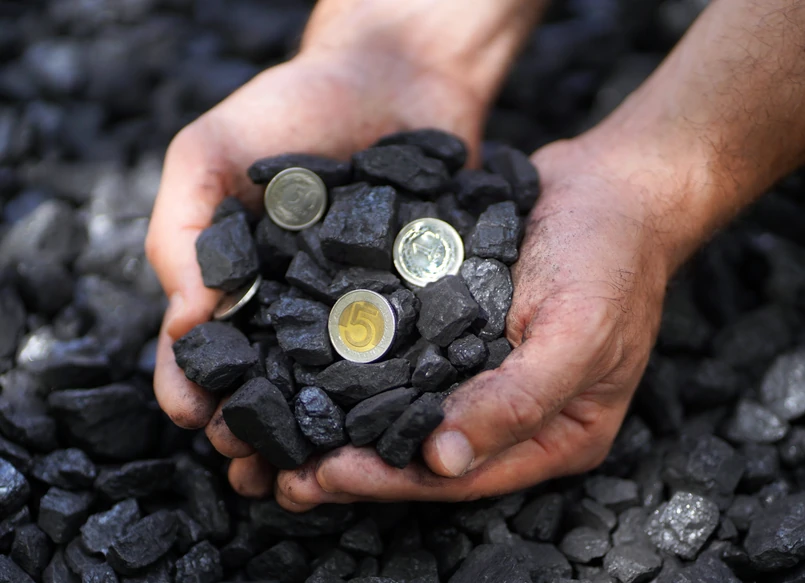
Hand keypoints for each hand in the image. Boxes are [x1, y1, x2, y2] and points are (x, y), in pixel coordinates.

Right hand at [145, 48, 485, 496]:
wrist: (394, 75)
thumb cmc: (292, 106)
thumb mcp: (209, 151)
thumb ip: (182, 229)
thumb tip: (182, 325)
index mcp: (237, 281)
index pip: (202, 351)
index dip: (193, 389)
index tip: (200, 417)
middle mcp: (293, 308)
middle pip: (266, 386)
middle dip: (254, 431)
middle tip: (256, 465)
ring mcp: (357, 311)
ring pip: (332, 392)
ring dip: (318, 436)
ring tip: (315, 470)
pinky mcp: (416, 305)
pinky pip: (403, 358)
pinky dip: (391, 396)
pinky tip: (387, 425)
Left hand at [274, 137, 676, 508]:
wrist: (607, 185)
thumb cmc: (612, 259)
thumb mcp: (579, 333)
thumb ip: (519, 400)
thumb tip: (445, 462)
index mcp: (555, 434)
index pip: (464, 476)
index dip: (394, 481)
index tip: (329, 475)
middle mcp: (514, 415)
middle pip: (426, 456)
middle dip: (358, 466)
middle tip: (285, 476)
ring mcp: (483, 372)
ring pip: (407, 414)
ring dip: (348, 427)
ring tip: (282, 435)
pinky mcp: (459, 332)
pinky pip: (406, 362)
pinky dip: (362, 373)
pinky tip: (310, 373)